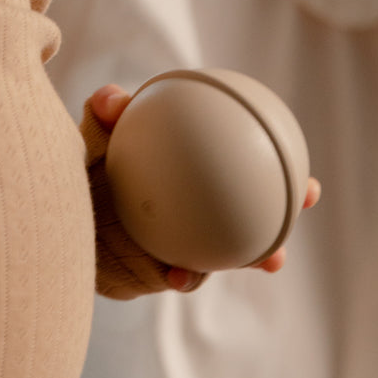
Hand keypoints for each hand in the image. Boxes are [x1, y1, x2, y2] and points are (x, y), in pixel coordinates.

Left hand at [87, 83, 320, 282]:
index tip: (312, 188)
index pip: (246, 170)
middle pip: (251, 221)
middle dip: (283, 226)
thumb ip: (106, 110)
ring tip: (263, 263)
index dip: (284, 179)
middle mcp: (199, 212)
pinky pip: (180, 275)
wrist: (65, 201)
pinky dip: (184, 277)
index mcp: (197, 174)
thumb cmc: (92, 157)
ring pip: (224, 255)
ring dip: (245, 260)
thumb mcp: (98, 129)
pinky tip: (177, 274)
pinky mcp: (158, 270)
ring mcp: (184, 243)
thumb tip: (114, 101)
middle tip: (300, 225)